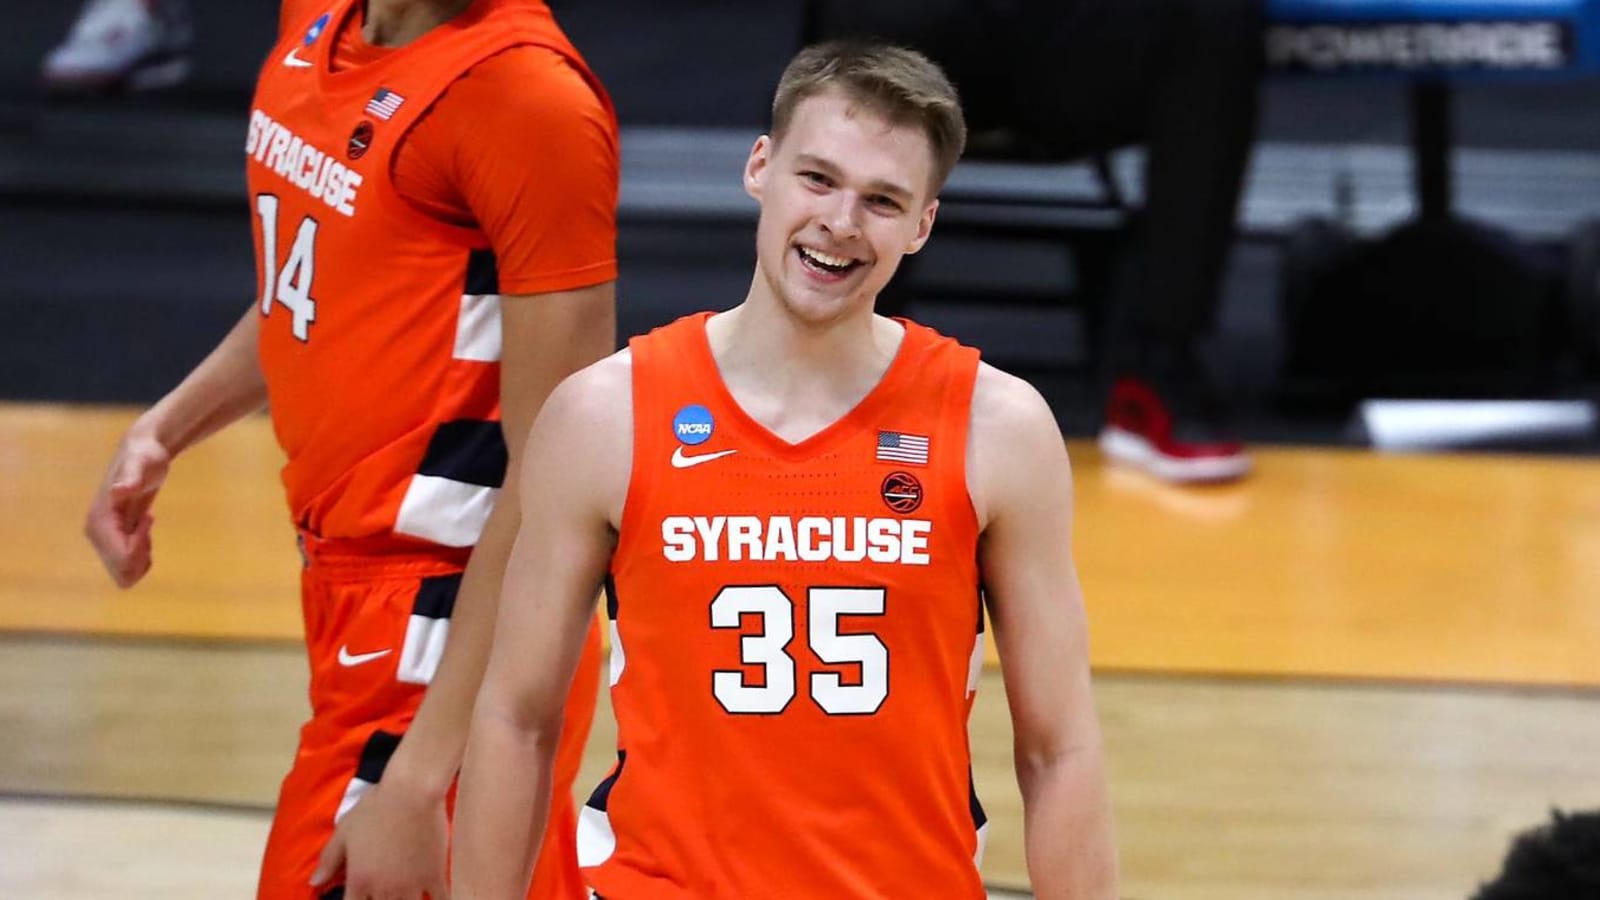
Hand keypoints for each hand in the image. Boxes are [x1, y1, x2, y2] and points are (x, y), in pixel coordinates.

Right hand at [83, 424, 171, 587]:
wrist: (144, 454)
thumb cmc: (145, 457)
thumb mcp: (144, 465)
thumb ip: (131, 478)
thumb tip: (118, 491)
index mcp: (98, 523)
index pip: (122, 559)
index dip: (141, 546)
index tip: (148, 519)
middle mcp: (95, 534)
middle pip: (122, 572)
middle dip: (141, 557)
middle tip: (146, 527)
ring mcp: (102, 539)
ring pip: (124, 574)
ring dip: (142, 557)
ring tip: (144, 527)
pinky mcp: (111, 541)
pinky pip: (127, 567)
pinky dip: (142, 555)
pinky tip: (143, 531)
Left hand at [310, 778, 450, 898]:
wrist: (412, 792)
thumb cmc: (376, 807)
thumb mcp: (345, 831)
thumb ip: (329, 859)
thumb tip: (313, 883)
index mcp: (359, 880)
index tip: (360, 897)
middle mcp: (384, 889)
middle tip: (382, 893)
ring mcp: (411, 886)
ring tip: (405, 894)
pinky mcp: (434, 876)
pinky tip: (435, 898)